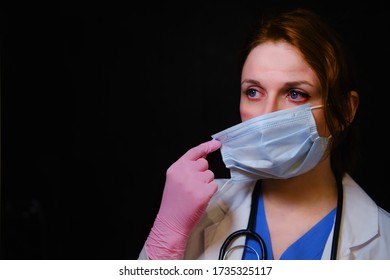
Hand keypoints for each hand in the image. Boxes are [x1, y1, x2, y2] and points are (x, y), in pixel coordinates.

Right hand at [145, 139, 221, 258]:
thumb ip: (186, 168)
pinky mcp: (204, 192)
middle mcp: (185, 172)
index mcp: (176, 168)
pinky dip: (210, 192)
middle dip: (202, 172)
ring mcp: (195, 182)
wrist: (171, 222)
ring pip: (210, 175)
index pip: (194, 152)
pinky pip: (214, 185)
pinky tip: (200, 198)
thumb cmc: (173, 203)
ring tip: (194, 193)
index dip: (207, 146)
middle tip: (193, 185)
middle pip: (204, 163)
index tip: (216, 144)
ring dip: (206, 183)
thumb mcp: (174, 180)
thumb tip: (203, 158)